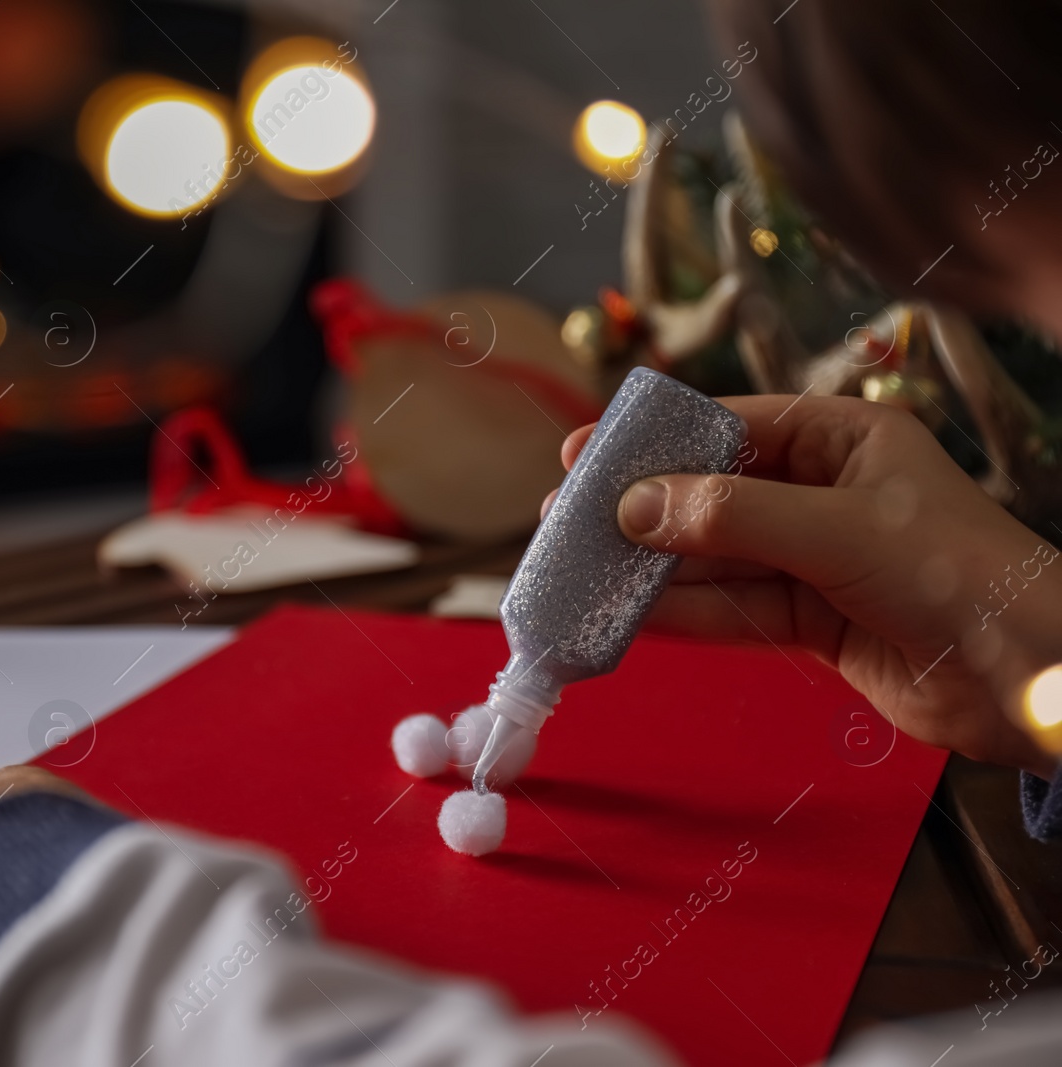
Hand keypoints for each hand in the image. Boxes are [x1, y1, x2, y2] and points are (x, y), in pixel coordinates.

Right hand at [547, 395, 1060, 776]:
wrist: (1028, 677)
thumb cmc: (956, 574)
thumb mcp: (837, 529)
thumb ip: (731, 517)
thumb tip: (633, 507)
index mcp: (842, 439)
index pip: (729, 426)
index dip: (653, 442)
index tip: (585, 453)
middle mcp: (822, 492)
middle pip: (709, 494)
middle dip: (640, 509)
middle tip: (565, 518)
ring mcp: (815, 558)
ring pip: (713, 558)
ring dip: (650, 568)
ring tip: (577, 571)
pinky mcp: (812, 621)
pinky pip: (731, 609)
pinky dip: (680, 614)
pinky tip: (627, 616)